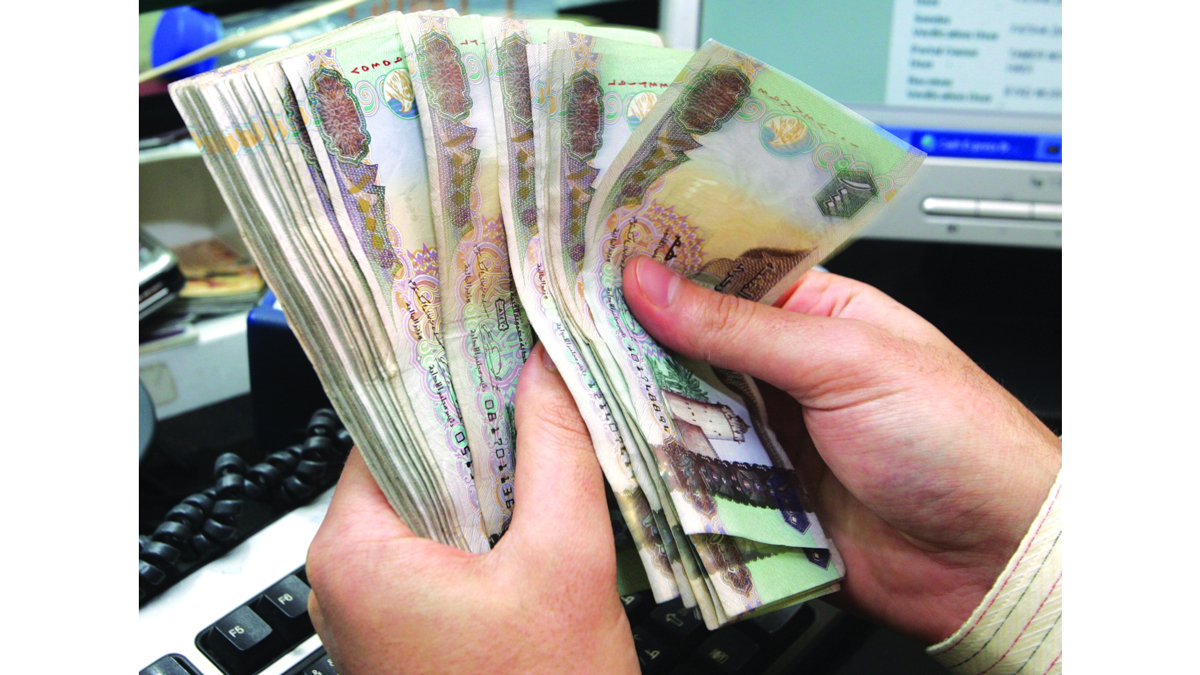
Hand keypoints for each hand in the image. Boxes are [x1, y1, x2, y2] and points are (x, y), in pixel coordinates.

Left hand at [305, 345, 638, 674]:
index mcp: (353, 552)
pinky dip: (494, 522)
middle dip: (486, 427)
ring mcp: (377, 608)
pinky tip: (545, 506)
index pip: (391, 423)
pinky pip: (448, 548)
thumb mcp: (563, 563)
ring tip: (557, 437)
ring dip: (497, 476)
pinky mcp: (411, 628)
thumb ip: (557, 453)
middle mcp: (347, 579)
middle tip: (547, 382)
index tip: (500, 337)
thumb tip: (550, 368)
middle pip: (416, 461)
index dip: (452, 376)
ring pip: (438, 505)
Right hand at [623, 256, 1061, 643]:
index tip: (592, 262)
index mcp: (814, 313)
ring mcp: (770, 436)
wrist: (994, 558)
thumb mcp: (845, 361)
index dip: (659, 268)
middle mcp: (784, 372)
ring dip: (646, 410)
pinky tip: (627, 456)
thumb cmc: (958, 438)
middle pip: (687, 349)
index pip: (720, 276)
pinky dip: (666, 471)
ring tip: (585, 390)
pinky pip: (697, 478)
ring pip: (683, 414)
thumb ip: (739, 328)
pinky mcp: (760, 498)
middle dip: (636, 345)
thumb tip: (652, 283)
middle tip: (568, 330)